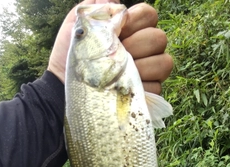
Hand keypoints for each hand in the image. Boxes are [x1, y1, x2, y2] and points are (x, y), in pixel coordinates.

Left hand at [48, 1, 172, 93]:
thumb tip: (115, 0)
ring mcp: (148, 72)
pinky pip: (157, 87)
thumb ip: (95, 6)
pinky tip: (123, 90)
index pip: (149, 14)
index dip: (136, 19)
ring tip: (118, 74)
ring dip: (141, 67)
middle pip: (159, 38)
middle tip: (116, 54)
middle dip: (137, 45)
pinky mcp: (148, 94)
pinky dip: (141, 88)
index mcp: (131, 29)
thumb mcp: (77, 24)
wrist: (65, 86)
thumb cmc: (73, 55)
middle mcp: (144, 49)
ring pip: (164, 62)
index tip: (118, 29)